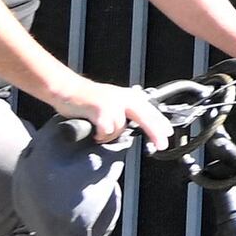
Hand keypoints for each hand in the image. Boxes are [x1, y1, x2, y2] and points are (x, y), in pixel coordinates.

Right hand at [62, 77, 179, 153]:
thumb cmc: (86, 99)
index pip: (150, 110)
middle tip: (162, 145)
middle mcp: (124, 98)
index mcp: (128, 96)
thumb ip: (125, 112)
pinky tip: (93, 131)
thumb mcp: (112, 102)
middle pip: (146, 118)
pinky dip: (100, 135)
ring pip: (120, 130)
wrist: (66, 89)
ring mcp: (113, 104)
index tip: (168, 135)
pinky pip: (107, 132)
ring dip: (110, 136)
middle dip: (156, 133)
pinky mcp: (102, 110)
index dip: (161, 124)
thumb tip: (137, 128)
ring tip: (99, 131)